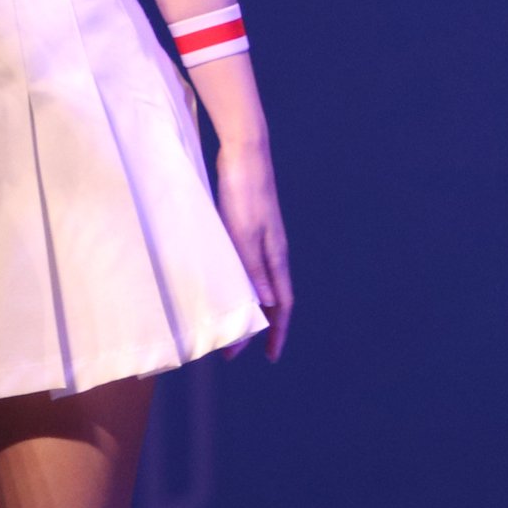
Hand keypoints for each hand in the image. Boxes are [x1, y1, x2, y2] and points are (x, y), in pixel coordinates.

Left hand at [213, 135, 293, 361]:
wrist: (243, 152)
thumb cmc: (243, 191)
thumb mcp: (243, 232)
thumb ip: (253, 266)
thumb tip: (267, 303)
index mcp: (275, 255)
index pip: (282, 304)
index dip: (277, 331)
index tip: (270, 355)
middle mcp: (272, 251)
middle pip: (272, 297)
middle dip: (260, 325)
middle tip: (237, 347)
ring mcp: (262, 238)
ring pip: (259, 281)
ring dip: (249, 304)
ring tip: (231, 322)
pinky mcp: (249, 225)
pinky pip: (248, 264)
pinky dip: (241, 281)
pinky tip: (225, 282)